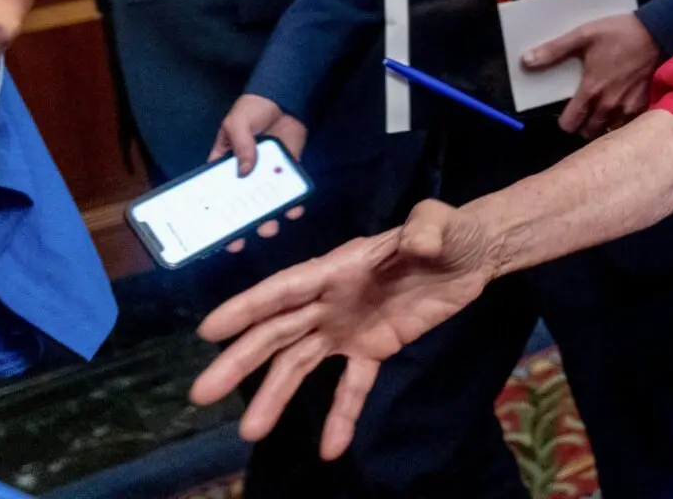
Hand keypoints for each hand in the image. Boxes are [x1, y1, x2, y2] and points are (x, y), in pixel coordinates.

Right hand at [191, 199, 497, 458]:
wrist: (470, 256)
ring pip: (301, 364)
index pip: (286, 289)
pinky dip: (341, 416)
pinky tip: (330, 449)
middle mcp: (332, 300)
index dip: (248, 308)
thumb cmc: (448, 231)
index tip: (209, 331)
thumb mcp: (440, 223)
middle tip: (202, 393)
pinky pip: (352, 387)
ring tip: (251, 432)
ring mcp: (348, 327)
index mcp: (339, 267)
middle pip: (278, 332)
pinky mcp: (374, 348)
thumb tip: (419, 242)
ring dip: (276, 396)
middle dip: (241, 361)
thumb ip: (427, 230)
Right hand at [209, 93, 308, 251]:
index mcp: (225, 165)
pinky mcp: (288, 171)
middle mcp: (245, 175)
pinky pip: (290, 191)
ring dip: (267, 218)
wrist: (285, 98)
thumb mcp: (238, 123)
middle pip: (240, 205)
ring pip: (266, 203)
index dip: (212, 213)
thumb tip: (244, 172)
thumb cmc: (253, 109)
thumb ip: (241, 146)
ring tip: (269, 227)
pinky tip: (294, 208)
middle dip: (239, 225)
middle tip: (239, 241)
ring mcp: (267, 175)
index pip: (215, 192)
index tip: (211, 232)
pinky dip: (292, 202)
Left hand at [527, 14, 661, 137]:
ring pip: (609, 130)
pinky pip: (629, 124)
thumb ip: (554, 50)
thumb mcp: (583, 35)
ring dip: (604, 124)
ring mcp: (628, 107)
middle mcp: (609, 104)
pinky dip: (622, 120)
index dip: (566, 120)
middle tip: (586, 111)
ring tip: (603, 111)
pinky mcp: (644, 105)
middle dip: (584, 124)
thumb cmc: (619, 33)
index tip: (568, 112)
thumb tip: (527, 62)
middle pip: (589, 132)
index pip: (570, 123)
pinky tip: (622, 107)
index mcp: (591, 90)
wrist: (658, 32)